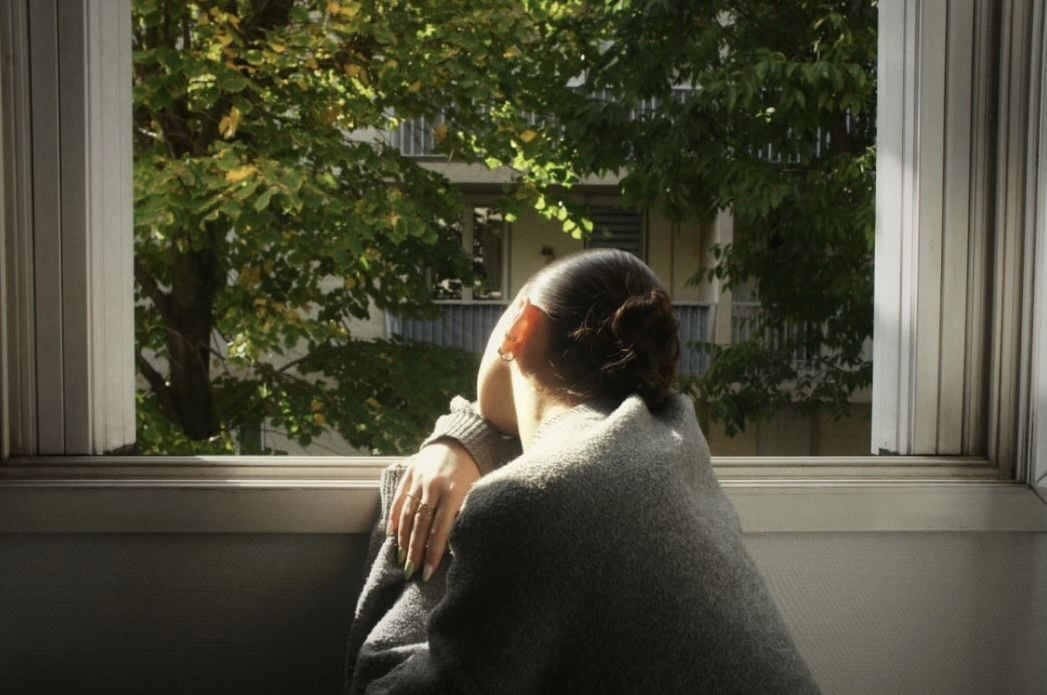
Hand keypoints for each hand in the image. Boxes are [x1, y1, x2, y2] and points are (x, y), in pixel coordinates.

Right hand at [388, 439, 480, 581]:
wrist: (459, 440)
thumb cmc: (471, 471)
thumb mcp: (474, 491)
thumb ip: (464, 514)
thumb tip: (455, 543)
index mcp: (453, 492)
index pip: (440, 529)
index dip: (434, 552)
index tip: (428, 572)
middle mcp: (434, 486)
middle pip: (420, 525)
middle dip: (415, 551)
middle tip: (411, 572)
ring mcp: (419, 479)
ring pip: (407, 514)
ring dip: (403, 539)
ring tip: (401, 558)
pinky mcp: (409, 473)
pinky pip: (398, 498)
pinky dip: (393, 518)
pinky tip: (392, 535)